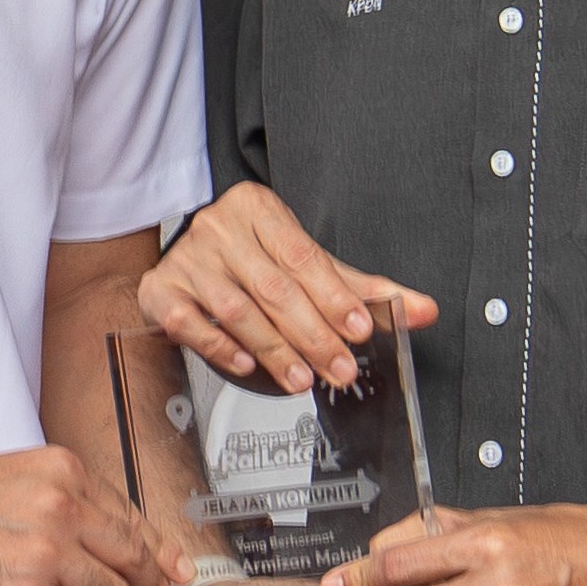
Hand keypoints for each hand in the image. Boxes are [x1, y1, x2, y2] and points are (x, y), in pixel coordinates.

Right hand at [140, 182, 440, 393]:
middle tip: (340, 368)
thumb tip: (425, 311)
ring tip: (303, 378)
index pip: (303, 258)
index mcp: (258, 208)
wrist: (189, 255)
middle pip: (274, 288)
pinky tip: (246, 365)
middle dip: (312, 334)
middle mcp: (219, 227)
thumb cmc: (257, 260)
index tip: (360, 330)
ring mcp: (187, 258)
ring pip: (237, 310)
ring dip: (274, 349)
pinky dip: (220, 346)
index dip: (334, 296)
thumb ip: (364, 290)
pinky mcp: (161, 291)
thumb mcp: (309, 267)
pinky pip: (190, 323)